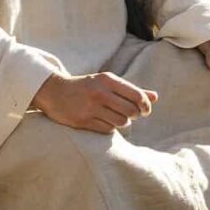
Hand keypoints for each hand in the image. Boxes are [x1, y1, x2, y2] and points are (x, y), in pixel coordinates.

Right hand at [35, 71, 155, 134]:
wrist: (54, 92)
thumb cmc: (87, 86)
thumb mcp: (107, 82)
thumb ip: (131, 90)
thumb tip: (155, 97)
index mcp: (108, 80)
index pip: (137, 95)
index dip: (146, 105)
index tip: (146, 110)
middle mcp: (99, 93)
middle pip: (131, 111)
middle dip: (136, 115)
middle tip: (132, 115)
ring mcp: (90, 108)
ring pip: (121, 122)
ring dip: (124, 122)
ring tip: (118, 118)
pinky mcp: (82, 121)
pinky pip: (107, 129)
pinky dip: (111, 127)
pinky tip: (105, 122)